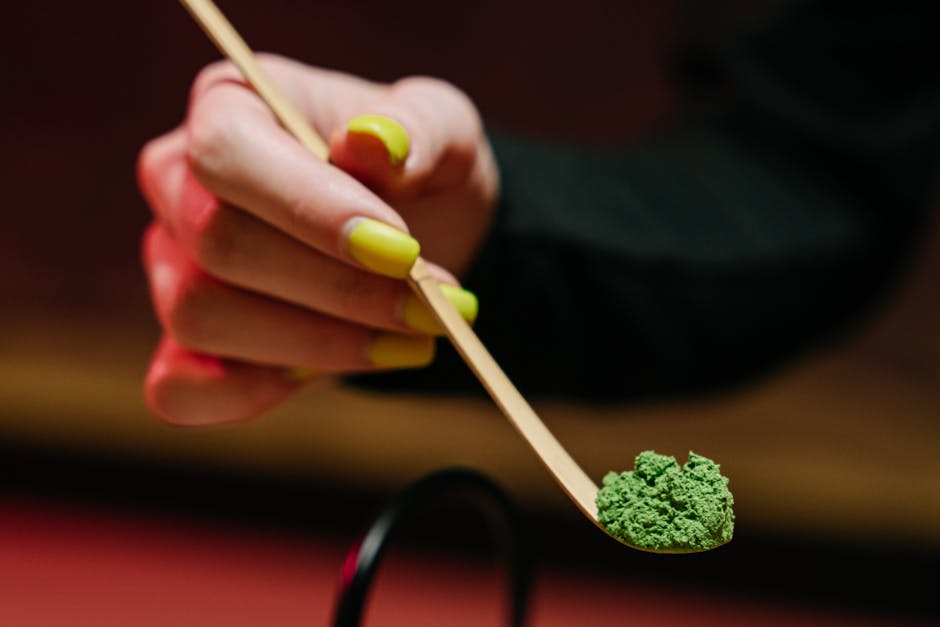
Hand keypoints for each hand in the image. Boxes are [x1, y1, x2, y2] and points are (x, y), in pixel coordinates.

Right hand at [137, 54, 498, 424]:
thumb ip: (417, 129)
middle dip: (338, 289)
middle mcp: (181, 184)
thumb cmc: (419, 169)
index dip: (310, 210)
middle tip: (431, 306)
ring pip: (204, 317)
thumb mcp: (443, 129)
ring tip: (412, 336)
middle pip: (219, 244)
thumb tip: (373, 142)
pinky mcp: (186, 344)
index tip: (401, 251)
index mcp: (230, 105)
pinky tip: (326, 376)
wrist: (419, 234)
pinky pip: (181, 388)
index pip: (228, 153)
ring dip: (319, 343)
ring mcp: (173, 267)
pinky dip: (251, 394)